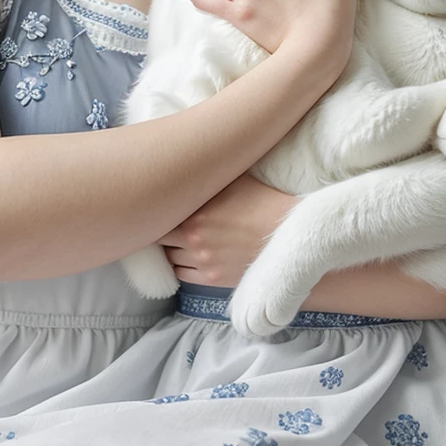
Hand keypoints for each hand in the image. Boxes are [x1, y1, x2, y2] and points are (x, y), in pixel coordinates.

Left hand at [157, 173, 296, 286]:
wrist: (289, 235)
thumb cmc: (264, 202)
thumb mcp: (235, 181)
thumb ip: (208, 179)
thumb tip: (191, 166)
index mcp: (194, 215)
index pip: (159, 217)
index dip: (156, 213)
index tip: (157, 208)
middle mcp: (194, 240)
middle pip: (161, 240)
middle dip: (162, 232)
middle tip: (165, 225)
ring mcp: (203, 262)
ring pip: (171, 259)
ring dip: (172, 250)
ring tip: (179, 242)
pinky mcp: (214, 279)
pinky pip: (183, 276)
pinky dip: (182, 267)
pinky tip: (188, 258)